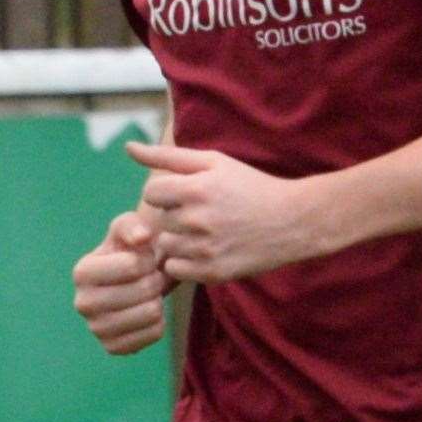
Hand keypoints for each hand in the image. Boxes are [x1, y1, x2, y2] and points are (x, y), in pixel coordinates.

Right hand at [71, 210, 173, 354]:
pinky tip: (146, 312)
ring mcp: (95, 329)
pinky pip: (154, 334)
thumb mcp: (130, 228)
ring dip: (158, 300)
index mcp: (82, 272)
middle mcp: (82, 303)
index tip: (143, 259)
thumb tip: (142, 238)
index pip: (132, 266)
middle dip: (156, 280)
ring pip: (151, 314)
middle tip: (150, 278)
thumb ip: (134, 226)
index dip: (148, 259)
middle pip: (144, 291)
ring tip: (148, 294)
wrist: (135, 280)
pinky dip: (158, 322)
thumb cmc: (131, 250)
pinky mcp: (112, 348)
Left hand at [130, 140, 325, 284]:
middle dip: (177, 216)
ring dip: (180, 240)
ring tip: (208, 232)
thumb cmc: (249, 186)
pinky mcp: (212, 273)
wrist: (292, 220)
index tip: (189, 193)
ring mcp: (205, 249)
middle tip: (206, 214)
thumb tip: (128, 147)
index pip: (151, 193)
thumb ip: (167, 155)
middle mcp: (198, 220)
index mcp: (197, 188)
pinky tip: (208, 250)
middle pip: (159, 220)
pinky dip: (186, 262)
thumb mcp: (213, 162)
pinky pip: (176, 269)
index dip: (169, 192)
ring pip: (166, 246)